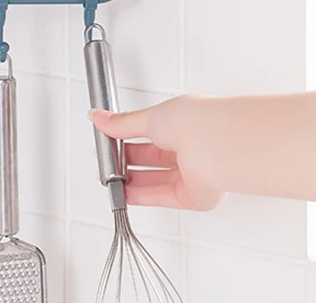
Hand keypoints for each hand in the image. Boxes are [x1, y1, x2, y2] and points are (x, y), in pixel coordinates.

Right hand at [91, 95, 225, 211]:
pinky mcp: (193, 196)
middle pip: (150, 158)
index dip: (125, 137)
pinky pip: (162, 197)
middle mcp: (187, 147)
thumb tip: (99, 118)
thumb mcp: (149, 118)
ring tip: (111, 180)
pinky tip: (125, 195)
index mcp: (179, 123)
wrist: (215, 145)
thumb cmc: (193, 122)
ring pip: (155, 179)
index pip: (148, 132)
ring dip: (132, 180)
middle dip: (127, 160)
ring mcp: (190, 172)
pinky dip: (142, 196)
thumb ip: (122, 123)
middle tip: (106, 162)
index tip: (107, 141)